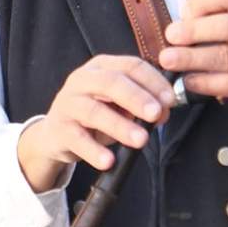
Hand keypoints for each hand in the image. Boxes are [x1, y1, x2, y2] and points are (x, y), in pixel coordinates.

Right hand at [17, 55, 174, 192]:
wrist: (56, 133)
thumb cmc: (96, 114)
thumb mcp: (120, 105)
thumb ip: (142, 105)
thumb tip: (164, 111)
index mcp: (102, 66)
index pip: (131, 66)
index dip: (153, 81)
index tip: (171, 100)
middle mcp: (82, 79)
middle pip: (111, 82)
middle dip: (137, 98)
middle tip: (156, 114)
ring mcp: (68, 103)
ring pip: (94, 111)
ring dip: (120, 126)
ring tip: (141, 140)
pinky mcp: (59, 128)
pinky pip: (77, 139)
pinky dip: (94, 151)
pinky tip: (108, 160)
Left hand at [159, 0, 227, 115]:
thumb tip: (192, 3)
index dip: (203, 1)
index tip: (185, 12)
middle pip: (227, 25)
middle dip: (193, 30)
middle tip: (172, 35)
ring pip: (226, 56)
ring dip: (192, 58)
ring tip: (169, 58)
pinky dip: (205, 82)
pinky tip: (190, 80)